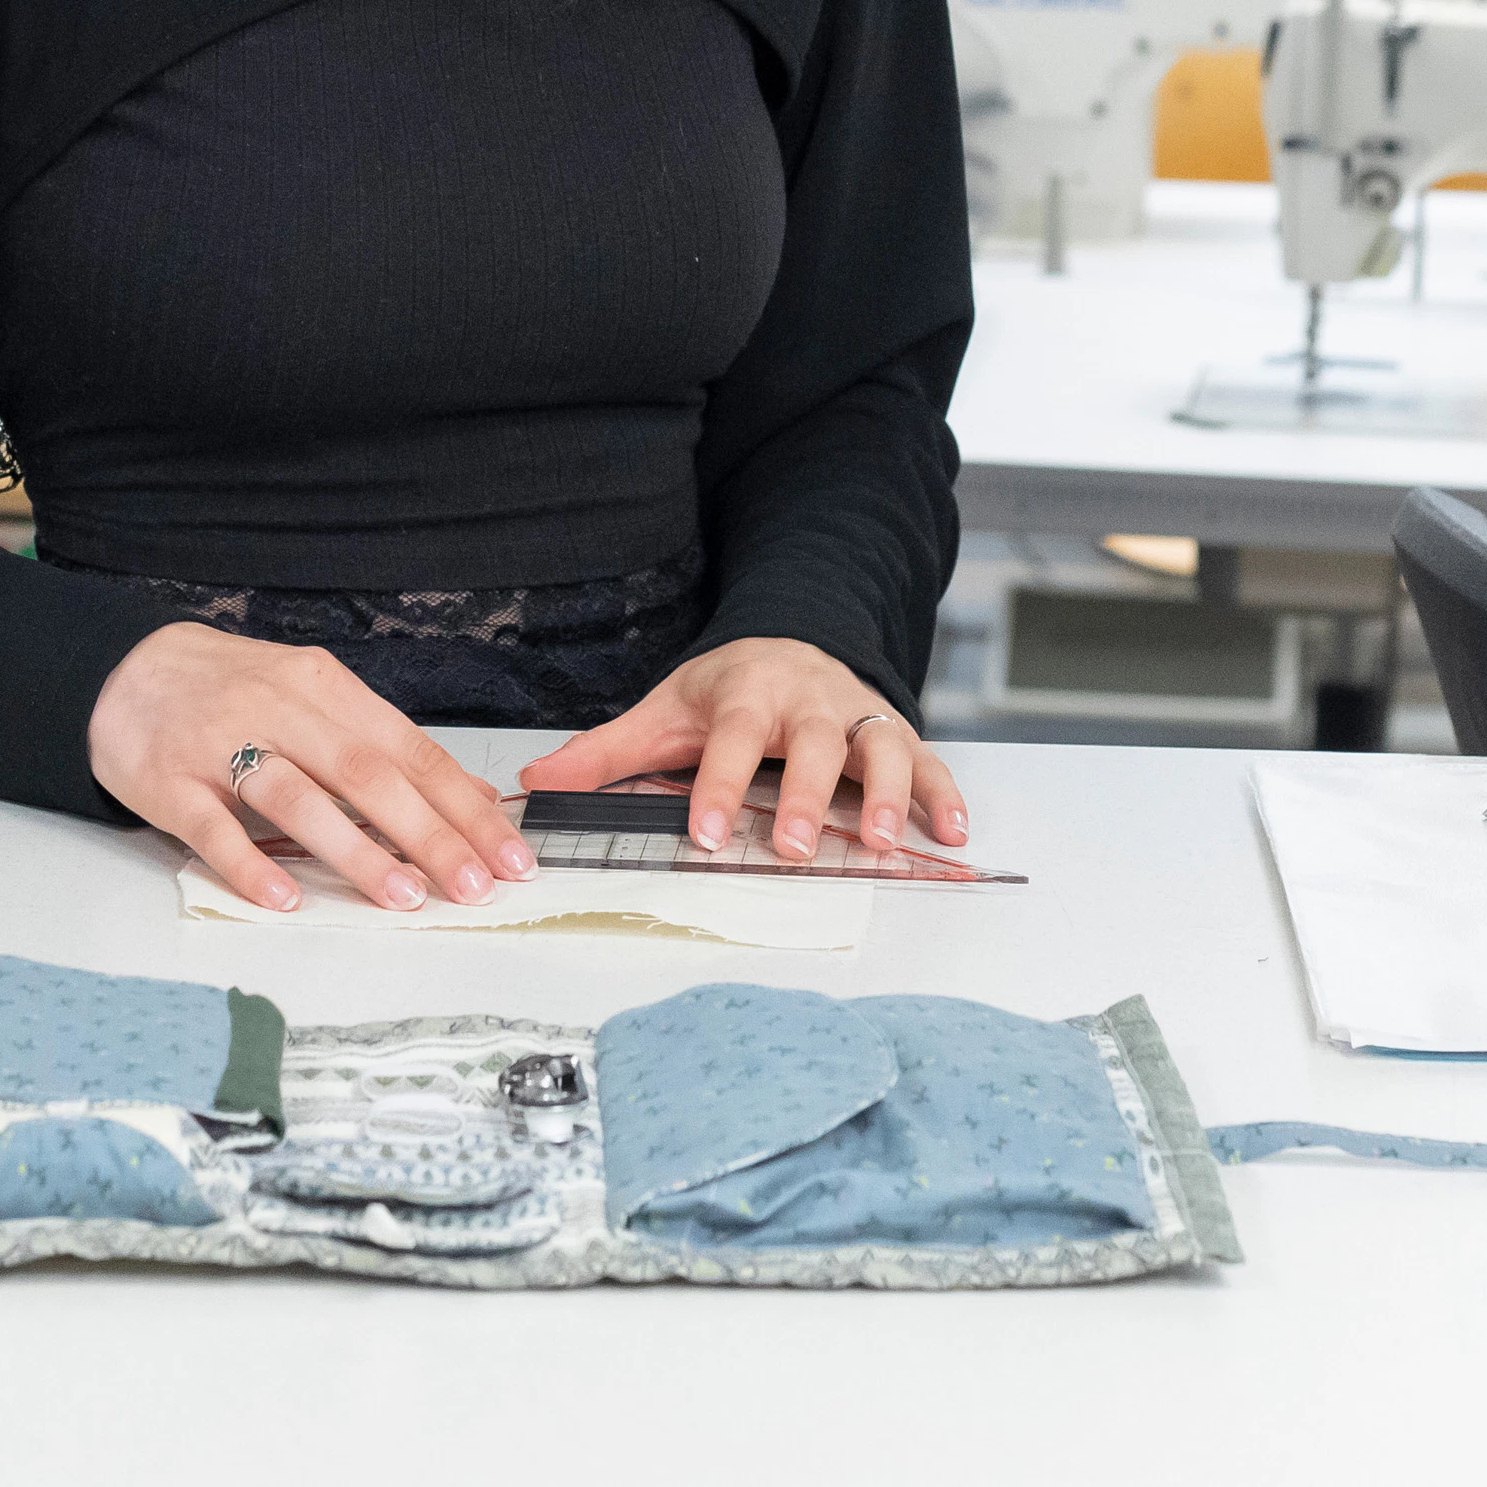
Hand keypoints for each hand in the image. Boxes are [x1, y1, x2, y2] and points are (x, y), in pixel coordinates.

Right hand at [88, 623, 539, 914]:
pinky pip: (215, 827)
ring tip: (404, 898)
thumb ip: (385, 746)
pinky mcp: (171, 782)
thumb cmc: (232, 691)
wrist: (125, 669)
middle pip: (365, 772)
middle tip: (473, 885)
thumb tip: (469, 796)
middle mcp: (280, 709)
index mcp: (324, 688)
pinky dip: (250, 866)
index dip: (462, 804)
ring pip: (298, 798)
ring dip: (355, 850)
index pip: (409, 749)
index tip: (508, 853)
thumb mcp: (314, 699)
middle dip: (427, 832)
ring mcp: (222, 745)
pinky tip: (284, 901)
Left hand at [516, 637, 967, 863]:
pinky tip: (950, 833)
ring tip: (876, 840)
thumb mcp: (665, 710)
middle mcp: (806, 700)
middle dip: (803, 794)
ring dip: (881, 794)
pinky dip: (942, 794)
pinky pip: (926, 761)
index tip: (703, 831)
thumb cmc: (726, 691)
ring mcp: (855, 717)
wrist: (793, 639)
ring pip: (876, 748)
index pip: (730, 737)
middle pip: (809, 742)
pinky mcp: (895, 734)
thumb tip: (536, 782)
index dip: (716, 784)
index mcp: (745, 693)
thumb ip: (606, 751)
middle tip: (794, 846)